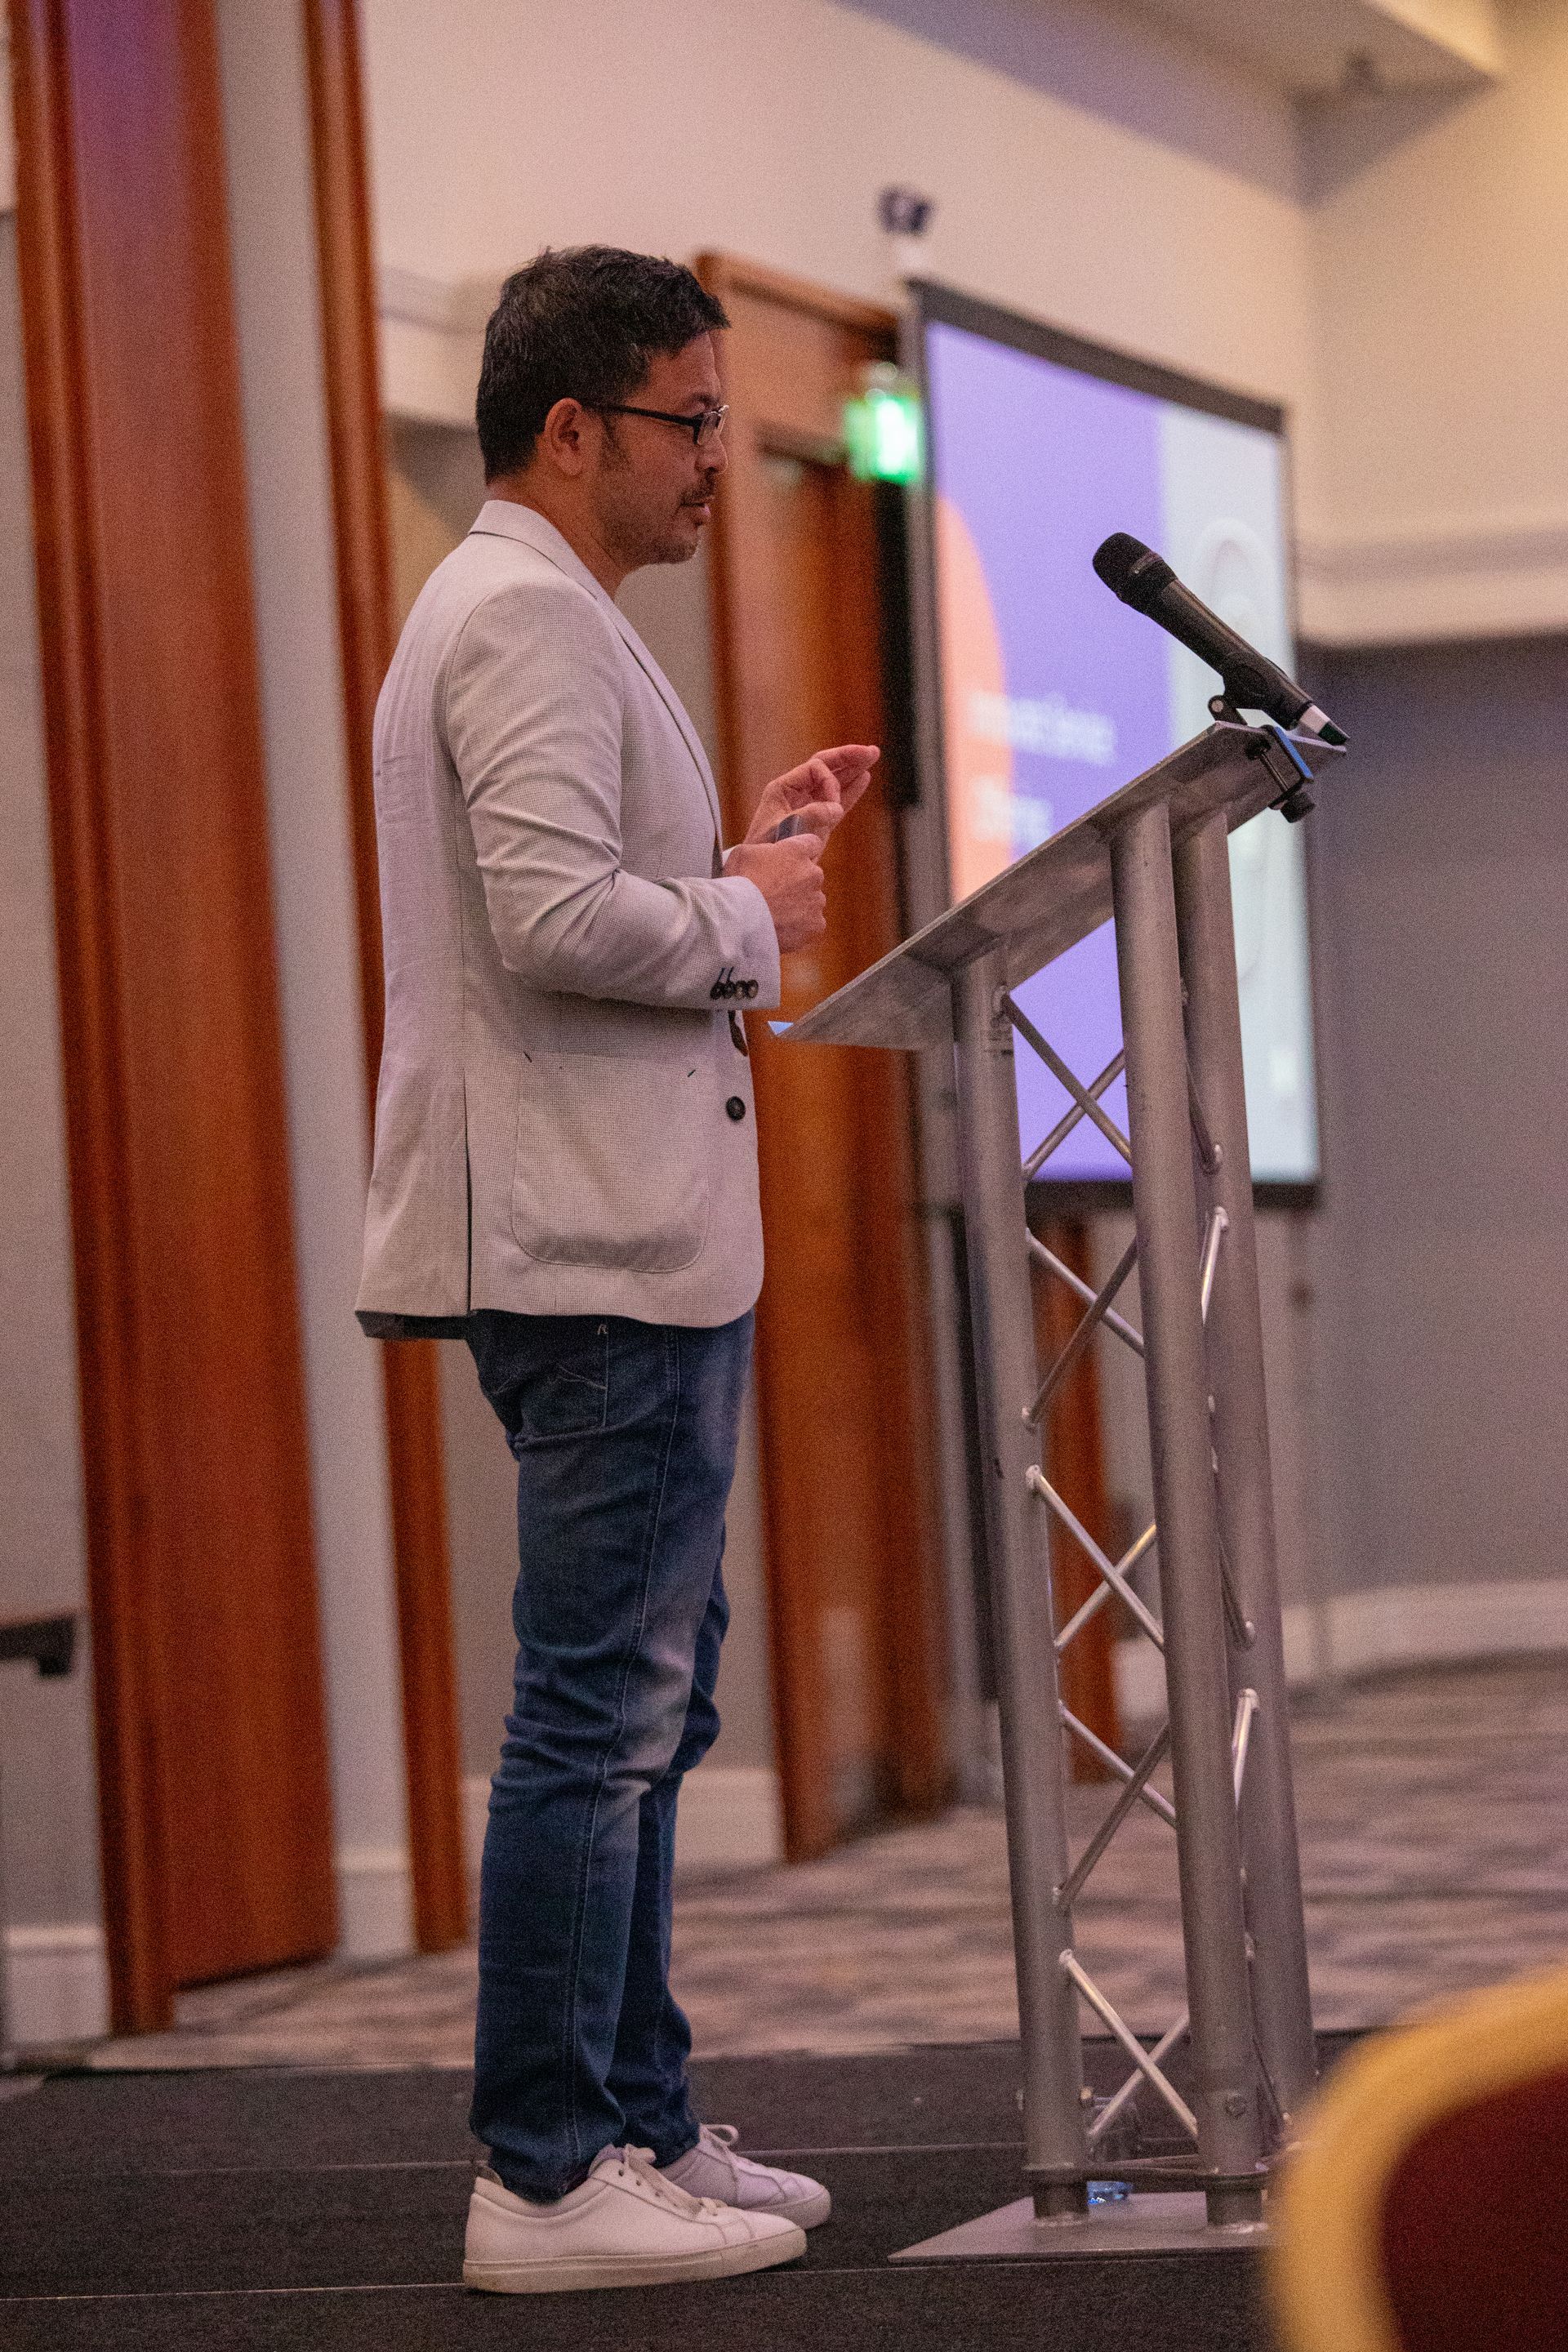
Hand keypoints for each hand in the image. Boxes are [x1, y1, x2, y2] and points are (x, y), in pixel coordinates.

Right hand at [723, 834, 825, 955]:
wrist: (739, 918)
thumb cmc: (738, 882)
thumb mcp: (744, 852)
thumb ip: (765, 849)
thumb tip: (771, 854)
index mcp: (797, 851)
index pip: (813, 843)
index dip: (801, 852)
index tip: (791, 861)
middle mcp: (813, 873)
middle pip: (811, 875)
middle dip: (798, 882)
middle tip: (776, 893)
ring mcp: (816, 900)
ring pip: (812, 901)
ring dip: (800, 905)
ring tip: (776, 913)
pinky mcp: (816, 924)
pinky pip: (812, 924)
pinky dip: (800, 926)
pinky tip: (783, 927)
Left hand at [747, 744, 878, 849]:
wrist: (762, 875)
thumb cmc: (766, 851)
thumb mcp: (786, 829)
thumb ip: (810, 815)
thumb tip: (836, 808)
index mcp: (783, 788)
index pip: (814, 768)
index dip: (830, 780)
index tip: (835, 804)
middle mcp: (796, 793)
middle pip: (826, 766)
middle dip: (848, 757)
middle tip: (871, 751)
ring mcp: (808, 806)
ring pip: (833, 781)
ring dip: (853, 769)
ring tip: (872, 755)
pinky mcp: (817, 821)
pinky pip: (837, 800)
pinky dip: (851, 790)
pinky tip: (864, 778)